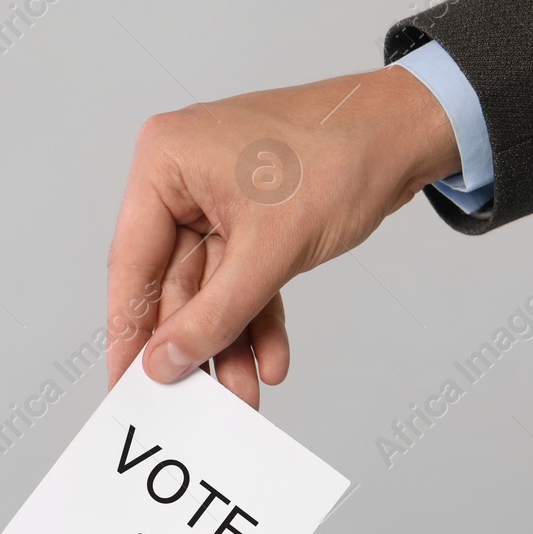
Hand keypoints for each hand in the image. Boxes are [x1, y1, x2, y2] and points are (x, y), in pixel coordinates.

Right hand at [106, 64, 460, 407]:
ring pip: (211, 288)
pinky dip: (257, 317)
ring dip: (229, 340)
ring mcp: (216, 197)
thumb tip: (166, 361)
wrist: (408, 132)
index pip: (133, 262)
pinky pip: (242, 277)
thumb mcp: (270, 250)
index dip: (130, 331)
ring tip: (242, 394)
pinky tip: (270, 359)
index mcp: (165, 163)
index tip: (124, 384)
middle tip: (194, 401)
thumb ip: (213, 314)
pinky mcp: (250, 215)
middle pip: (173, 282)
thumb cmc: (341, 155)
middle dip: (195, 344)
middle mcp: (181, 177)